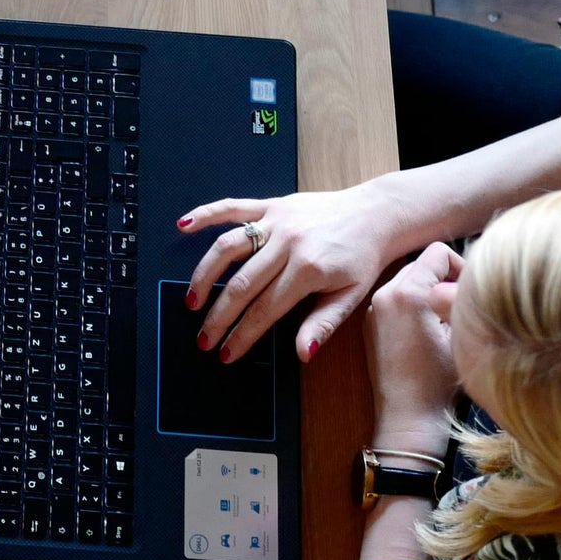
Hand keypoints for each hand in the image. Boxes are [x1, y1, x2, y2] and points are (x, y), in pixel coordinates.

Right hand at [178, 180, 426, 362]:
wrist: (376, 214)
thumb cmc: (363, 258)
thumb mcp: (351, 297)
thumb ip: (323, 325)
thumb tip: (301, 354)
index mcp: (308, 270)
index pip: (264, 310)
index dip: (242, 335)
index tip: (225, 353)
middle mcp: (287, 243)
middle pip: (241, 285)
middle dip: (218, 316)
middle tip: (202, 339)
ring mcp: (277, 221)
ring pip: (228, 248)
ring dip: (204, 275)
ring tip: (191, 301)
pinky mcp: (272, 205)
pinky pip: (233, 207)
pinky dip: (206, 214)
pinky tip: (184, 225)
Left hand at [365, 243, 464, 444]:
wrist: (408, 419)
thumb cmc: (440, 382)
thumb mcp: (461, 334)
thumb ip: (461, 300)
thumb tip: (466, 283)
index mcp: (408, 293)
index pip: (438, 252)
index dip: (461, 267)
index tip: (470, 292)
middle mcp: (385, 295)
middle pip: (421, 264)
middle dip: (443, 279)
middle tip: (461, 307)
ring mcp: (374, 310)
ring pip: (407, 281)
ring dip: (428, 292)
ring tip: (445, 322)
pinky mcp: (371, 325)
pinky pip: (396, 300)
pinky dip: (413, 306)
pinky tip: (427, 333)